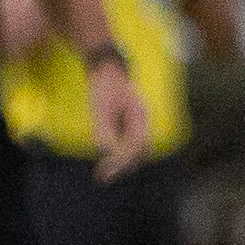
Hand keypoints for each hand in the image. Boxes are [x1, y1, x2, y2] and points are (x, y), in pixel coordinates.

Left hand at [89, 57, 154, 180]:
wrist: (108, 68)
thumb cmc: (105, 85)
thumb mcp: (101, 107)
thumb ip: (104, 129)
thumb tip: (105, 151)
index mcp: (140, 116)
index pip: (135, 146)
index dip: (120, 161)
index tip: (103, 171)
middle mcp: (143, 121)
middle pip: (141, 152)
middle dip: (123, 166)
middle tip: (103, 177)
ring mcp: (138, 122)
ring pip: (137, 150)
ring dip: (122, 162)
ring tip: (104, 172)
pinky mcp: (130, 124)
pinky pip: (129, 144)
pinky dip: (120, 154)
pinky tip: (107, 159)